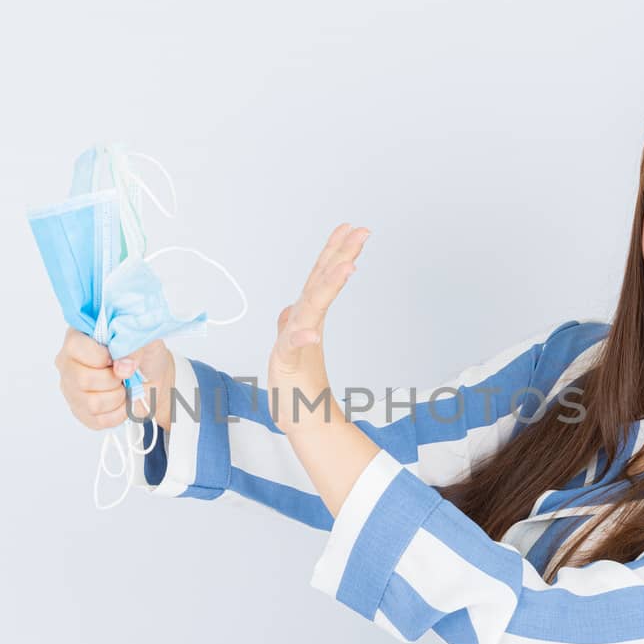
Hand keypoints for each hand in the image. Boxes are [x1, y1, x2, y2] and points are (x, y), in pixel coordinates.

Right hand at [55, 329, 176, 433]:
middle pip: (83, 379)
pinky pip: (99, 420)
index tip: (118, 358)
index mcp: (79, 337)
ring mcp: (71, 389)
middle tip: (124, 375)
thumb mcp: (146, 341)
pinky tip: (122, 402)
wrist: (153, 379)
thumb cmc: (145, 357)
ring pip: (92, 403)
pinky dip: (119, 413)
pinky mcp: (80, 412)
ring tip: (124, 388)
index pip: (75, 347)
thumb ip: (133, 346)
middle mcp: (69, 363)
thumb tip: (122, 366)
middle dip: (113, 380)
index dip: (101, 357)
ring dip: (118, 397)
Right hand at [268, 223, 369, 436]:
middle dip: (337, 255)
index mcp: (308, 316)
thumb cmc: (299, 382)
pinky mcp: (285, 362)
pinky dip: (301, 338)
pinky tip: (311, 333)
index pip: (323, 276)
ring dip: (327, 286)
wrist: (297, 414)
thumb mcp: (298, 348)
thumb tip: (293, 309)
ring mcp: (292, 340)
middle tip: (358, 231)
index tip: (353, 228)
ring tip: (347, 267)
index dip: (335, 251)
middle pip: (319, 281)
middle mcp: (301, 322)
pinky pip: (292, 348)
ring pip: (311, 306)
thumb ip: (296, 325)